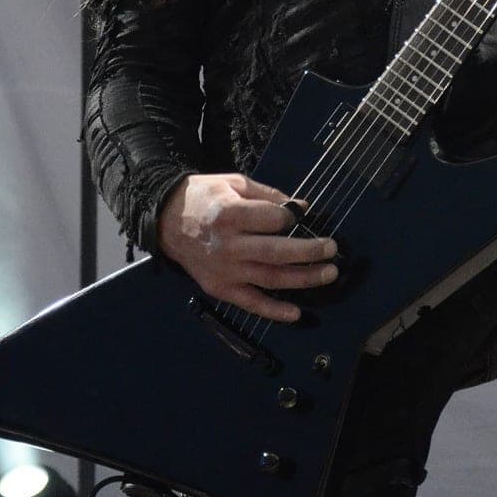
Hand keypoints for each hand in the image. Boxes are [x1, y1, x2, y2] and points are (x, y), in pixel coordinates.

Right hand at [157, 172, 338, 323]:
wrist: (164, 220)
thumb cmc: (203, 197)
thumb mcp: (233, 183)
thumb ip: (267, 194)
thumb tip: (301, 207)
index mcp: (229, 215)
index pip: (273, 220)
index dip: (293, 217)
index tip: (304, 214)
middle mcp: (228, 246)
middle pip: (277, 253)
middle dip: (309, 252)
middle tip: (332, 249)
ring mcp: (224, 271)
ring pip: (270, 279)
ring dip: (303, 279)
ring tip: (328, 274)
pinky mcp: (219, 288)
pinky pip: (250, 303)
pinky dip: (273, 311)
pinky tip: (296, 313)